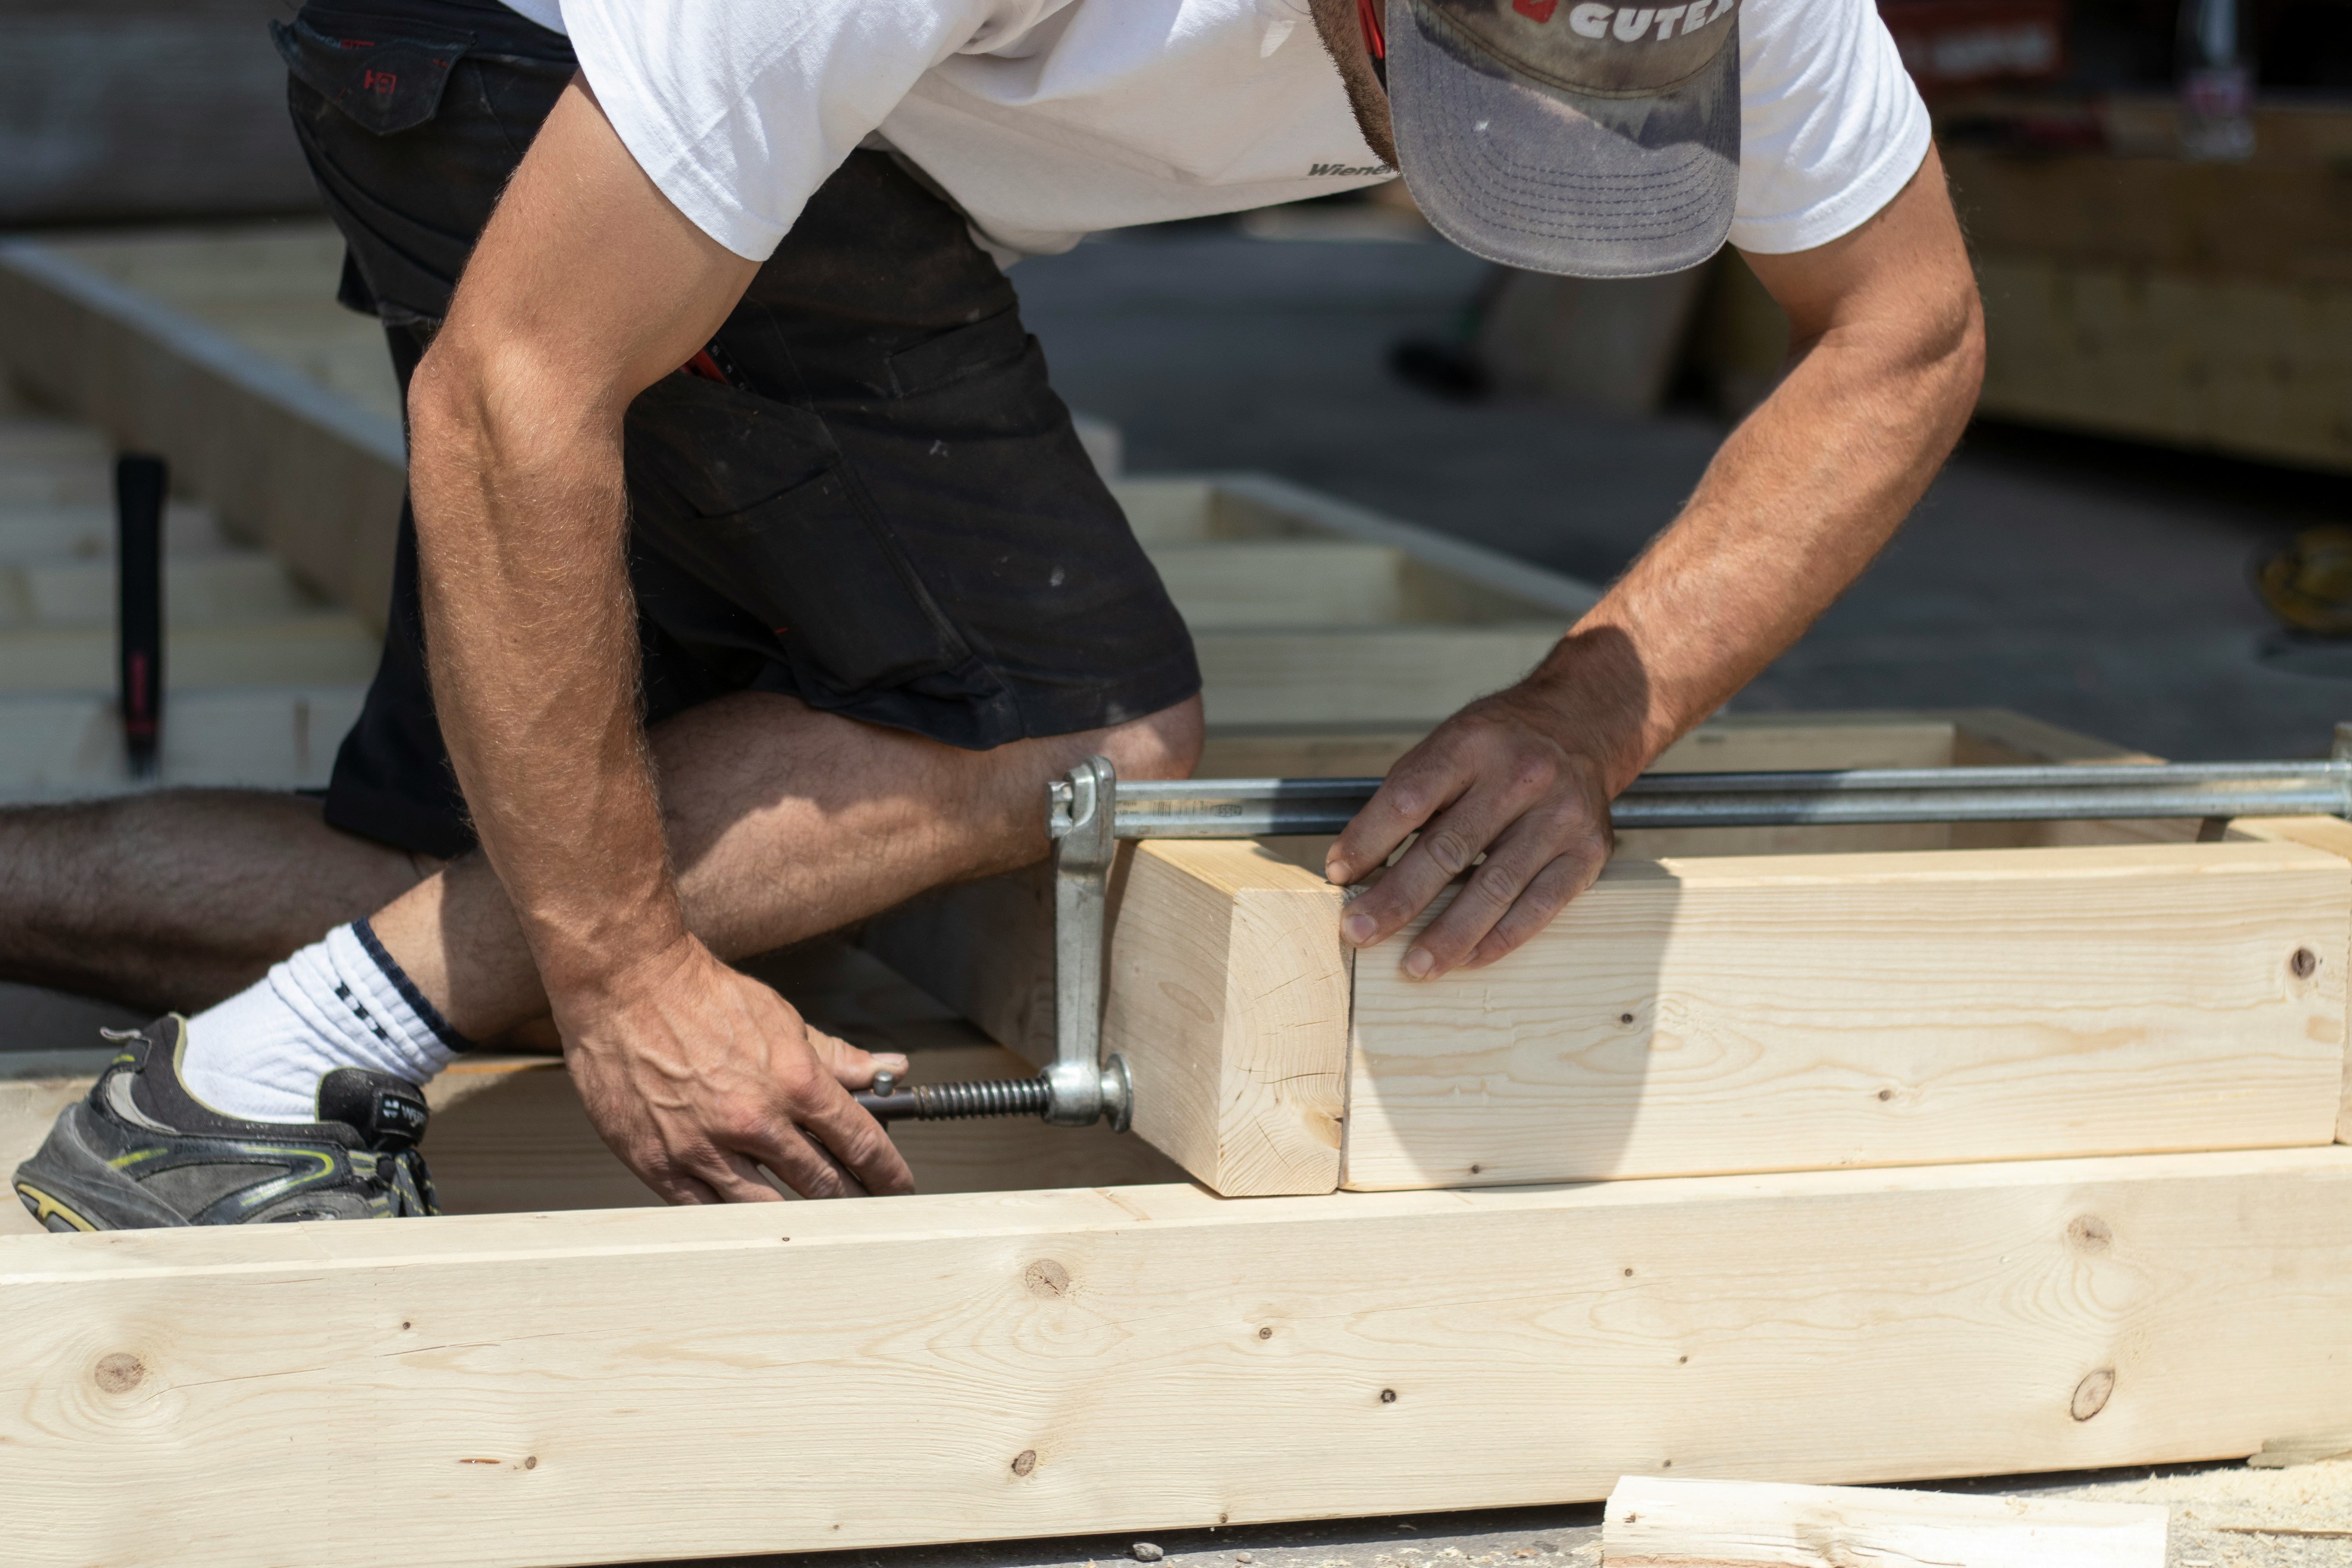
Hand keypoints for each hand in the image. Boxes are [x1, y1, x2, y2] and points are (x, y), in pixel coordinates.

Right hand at [555, 934, 914, 1201]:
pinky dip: (734, 1219)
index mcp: (794, 1083)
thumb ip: (836, 1057)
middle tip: (864, 1208)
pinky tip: (750, 1219)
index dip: (888, 1172)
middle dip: (852, 1201)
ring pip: (769, 1209)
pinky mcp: (660, 1164)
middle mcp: (754, 1121)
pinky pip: (708, 1212)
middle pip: (823, 1184)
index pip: (861, 1142)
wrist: (625, 986)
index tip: (898, 1186)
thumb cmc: (701, 997)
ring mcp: (705, 1148)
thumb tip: (889, 1070)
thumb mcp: (782, 1019)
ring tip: (815, 1220)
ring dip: (799, 1218)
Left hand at [1322, 681, 1615, 979]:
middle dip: (1397, 898)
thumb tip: (1354, 868)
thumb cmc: (1498, 745)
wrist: (1581, 725)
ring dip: (1449, 934)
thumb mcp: (1448, 745)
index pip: (1409, 799)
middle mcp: (1520, 777)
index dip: (1368, 841)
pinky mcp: (1587, 852)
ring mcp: (1559, 816)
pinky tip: (1469, 959)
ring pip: (1495, 887)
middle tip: (1359, 933)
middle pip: (1448, 849)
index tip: (1337, 876)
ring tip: (1415, 966)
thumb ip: (1406, 799)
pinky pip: (1540, 906)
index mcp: (1472, 744)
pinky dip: (1501, 938)